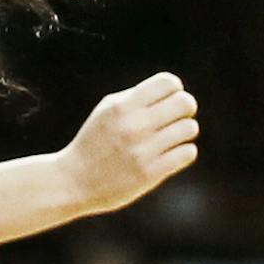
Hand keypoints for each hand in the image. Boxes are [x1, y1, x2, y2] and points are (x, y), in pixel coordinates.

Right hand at [58, 72, 199, 214]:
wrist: (73, 181)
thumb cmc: (94, 142)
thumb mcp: (106, 112)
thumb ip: (136, 98)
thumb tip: (174, 90)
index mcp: (121, 106)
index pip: (168, 82)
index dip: (175, 89)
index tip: (167, 100)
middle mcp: (132, 125)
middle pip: (185, 103)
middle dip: (185, 108)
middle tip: (175, 118)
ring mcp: (142, 150)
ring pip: (189, 128)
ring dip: (183, 132)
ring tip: (170, 138)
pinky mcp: (150, 173)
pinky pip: (188, 152)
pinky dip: (182, 152)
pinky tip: (168, 155)